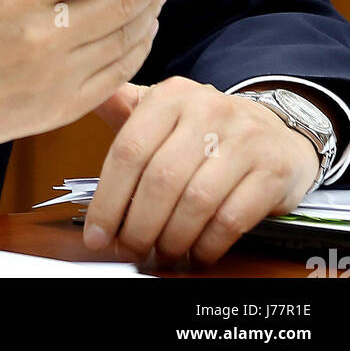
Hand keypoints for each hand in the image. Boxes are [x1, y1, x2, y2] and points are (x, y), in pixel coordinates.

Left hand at [84, 76, 321, 265]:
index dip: (108, 200)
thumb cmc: (204, 129)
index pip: (130, 150)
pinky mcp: (273, 169)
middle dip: (139, 226)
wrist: (274, 131)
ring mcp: (245, 137)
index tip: (98, 236)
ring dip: (172, 239)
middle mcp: (208, 108)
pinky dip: (207, 245)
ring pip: (196, 201)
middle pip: (161, 179)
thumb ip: (124, 109)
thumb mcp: (164, 110)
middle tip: (130, 251)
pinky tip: (195, 255)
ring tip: (161, 255)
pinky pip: (232, 218)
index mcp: (171, 95)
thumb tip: (74, 98)